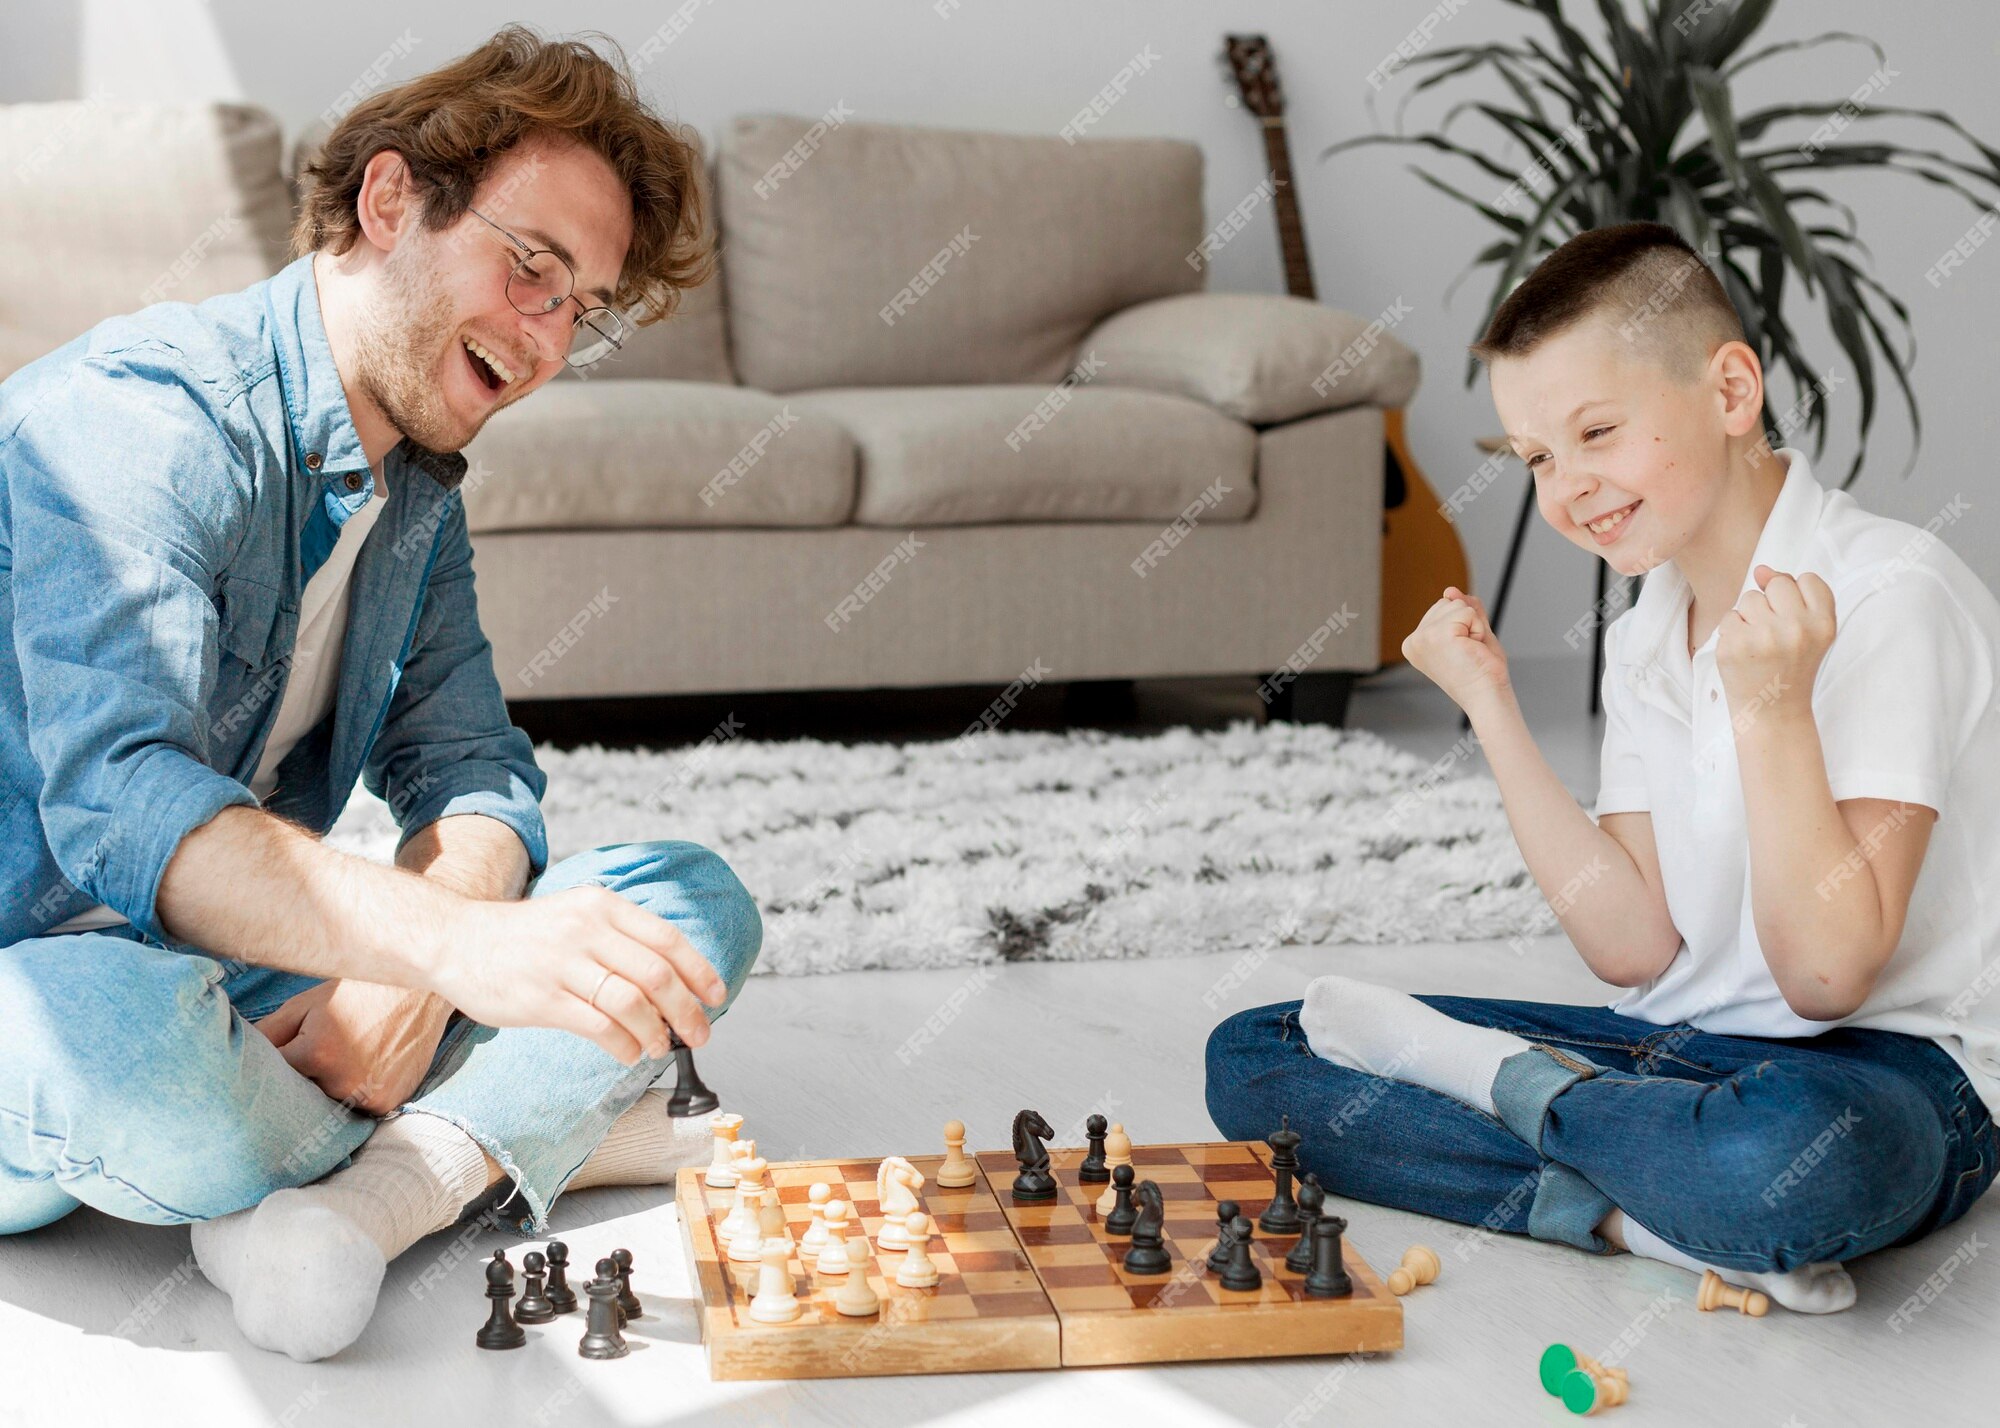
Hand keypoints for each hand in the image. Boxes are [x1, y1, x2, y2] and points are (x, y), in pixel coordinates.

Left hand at [254, 978, 452, 1114]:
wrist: (419, 989)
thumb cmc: (356, 991)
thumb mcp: (306, 1004)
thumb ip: (267, 1033)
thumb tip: (235, 1055)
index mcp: (317, 1054)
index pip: (275, 1078)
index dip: (277, 1067)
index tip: (280, 1060)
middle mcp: (343, 1081)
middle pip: (302, 1095)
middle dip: (302, 1081)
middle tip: (317, 1058)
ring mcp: (369, 1096)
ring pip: (329, 1104)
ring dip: (329, 1090)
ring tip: (345, 1060)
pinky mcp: (389, 1102)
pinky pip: (358, 1108)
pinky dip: (356, 1094)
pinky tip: (366, 1068)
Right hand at [429, 885, 727, 1065]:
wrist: (456, 940)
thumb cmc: (526, 936)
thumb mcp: (576, 916)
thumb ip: (620, 940)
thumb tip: (674, 981)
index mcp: (602, 906)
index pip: (666, 939)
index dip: (699, 971)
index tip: (716, 996)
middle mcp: (586, 929)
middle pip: (656, 974)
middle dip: (687, 1009)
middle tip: (700, 1034)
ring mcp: (562, 964)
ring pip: (631, 1002)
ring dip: (657, 1032)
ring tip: (660, 1047)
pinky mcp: (541, 999)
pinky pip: (598, 1026)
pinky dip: (624, 1044)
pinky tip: (630, 1053)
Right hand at [1401, 585, 1511, 712]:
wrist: (1487, 696)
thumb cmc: (1481, 672)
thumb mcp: (1472, 632)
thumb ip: (1462, 609)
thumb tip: (1450, 590)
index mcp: (1414, 643)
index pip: (1442, 609)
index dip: (1462, 626)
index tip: (1461, 653)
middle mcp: (1413, 640)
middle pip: (1447, 603)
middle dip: (1467, 623)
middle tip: (1468, 653)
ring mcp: (1423, 637)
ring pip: (1457, 605)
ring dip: (1473, 627)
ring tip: (1470, 652)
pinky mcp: (1438, 634)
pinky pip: (1468, 612)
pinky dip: (1478, 629)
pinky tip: (1473, 649)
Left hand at [1716, 565, 1835, 718]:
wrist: (1773, 712)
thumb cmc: (1791, 667)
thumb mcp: (1810, 632)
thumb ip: (1794, 594)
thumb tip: (1761, 569)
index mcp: (1823, 624)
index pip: (1807, 579)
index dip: (1797, 597)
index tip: (1795, 621)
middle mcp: (1796, 629)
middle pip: (1775, 584)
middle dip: (1771, 604)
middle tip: (1776, 635)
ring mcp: (1763, 637)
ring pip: (1749, 598)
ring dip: (1750, 617)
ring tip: (1760, 645)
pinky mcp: (1734, 646)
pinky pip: (1729, 617)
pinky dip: (1732, 632)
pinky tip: (1744, 653)